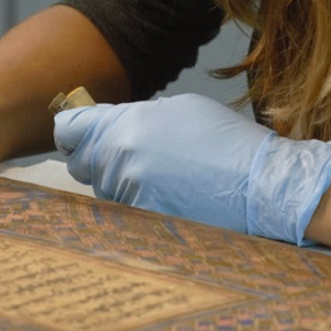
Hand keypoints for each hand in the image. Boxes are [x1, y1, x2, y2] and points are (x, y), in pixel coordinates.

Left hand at [54, 93, 330, 243]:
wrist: (260, 184)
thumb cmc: (226, 140)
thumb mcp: (180, 109)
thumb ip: (137, 117)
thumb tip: (111, 125)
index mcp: (127, 123)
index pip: (70, 130)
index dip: (73, 133)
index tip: (79, 137)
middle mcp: (120, 157)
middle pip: (82, 164)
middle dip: (97, 160)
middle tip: (130, 159)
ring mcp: (130, 192)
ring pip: (103, 190)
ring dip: (119, 183)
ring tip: (160, 178)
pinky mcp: (143, 221)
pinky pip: (124, 212)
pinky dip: (137, 206)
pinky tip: (167, 197)